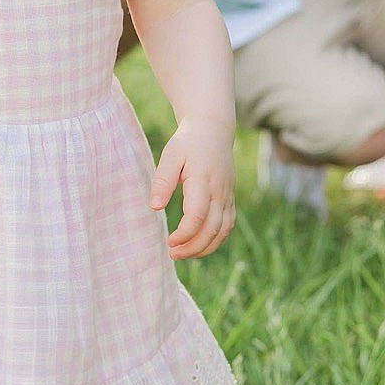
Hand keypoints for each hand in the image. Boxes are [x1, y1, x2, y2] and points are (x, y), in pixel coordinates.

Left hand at [150, 117, 235, 259]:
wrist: (213, 130)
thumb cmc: (188, 142)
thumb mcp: (171, 155)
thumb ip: (163, 180)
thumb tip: (155, 207)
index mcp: (202, 180)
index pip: (197, 216)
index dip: (184, 234)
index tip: (169, 242)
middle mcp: (219, 191)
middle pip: (212, 229)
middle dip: (193, 247)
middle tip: (173, 254)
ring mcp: (227, 196)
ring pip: (223, 230)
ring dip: (205, 247)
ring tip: (184, 254)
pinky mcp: (230, 198)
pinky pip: (228, 225)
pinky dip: (216, 239)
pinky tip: (200, 245)